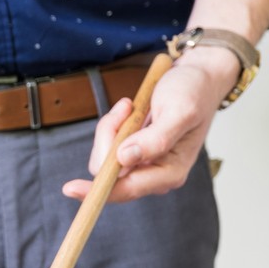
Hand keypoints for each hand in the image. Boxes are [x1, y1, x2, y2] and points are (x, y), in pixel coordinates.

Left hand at [61, 46, 236, 204]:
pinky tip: (131, 109)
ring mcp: (144, 164)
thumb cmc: (194, 93)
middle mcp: (156, 174)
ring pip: (106, 157)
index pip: (126, 189)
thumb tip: (125, 159)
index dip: (97, 190)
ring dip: (112, 127)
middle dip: (109, 137)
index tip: (70, 188)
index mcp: (170, 172)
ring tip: (132, 105)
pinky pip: (109, 145)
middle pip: (109, 171)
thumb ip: (156, 139)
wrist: (198, 77)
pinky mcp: (135, 152)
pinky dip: (114, 124)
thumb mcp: (179, 111)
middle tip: (127, 106)